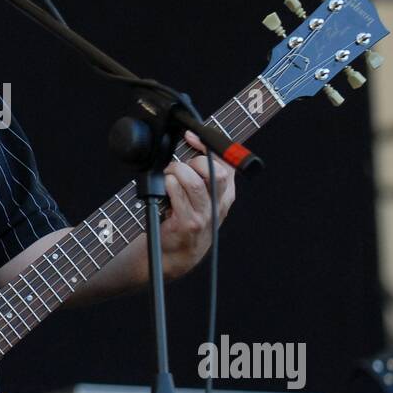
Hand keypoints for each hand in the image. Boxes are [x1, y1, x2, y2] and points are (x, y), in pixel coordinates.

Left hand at [158, 130, 235, 279]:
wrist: (176, 255)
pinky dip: (169, 185)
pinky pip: (178, 195)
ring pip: (196, 183)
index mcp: (226, 194)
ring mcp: (205, 216)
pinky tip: (165, 188)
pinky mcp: (188, 224)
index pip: (227, 163)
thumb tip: (192, 139)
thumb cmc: (186, 220)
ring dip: (177, 172)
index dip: (208, 146)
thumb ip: (203, 172)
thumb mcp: (203, 197)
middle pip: (218, 173)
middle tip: (179, 166)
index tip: (190, 137)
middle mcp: (219, 205)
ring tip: (169, 176)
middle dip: (195, 161)